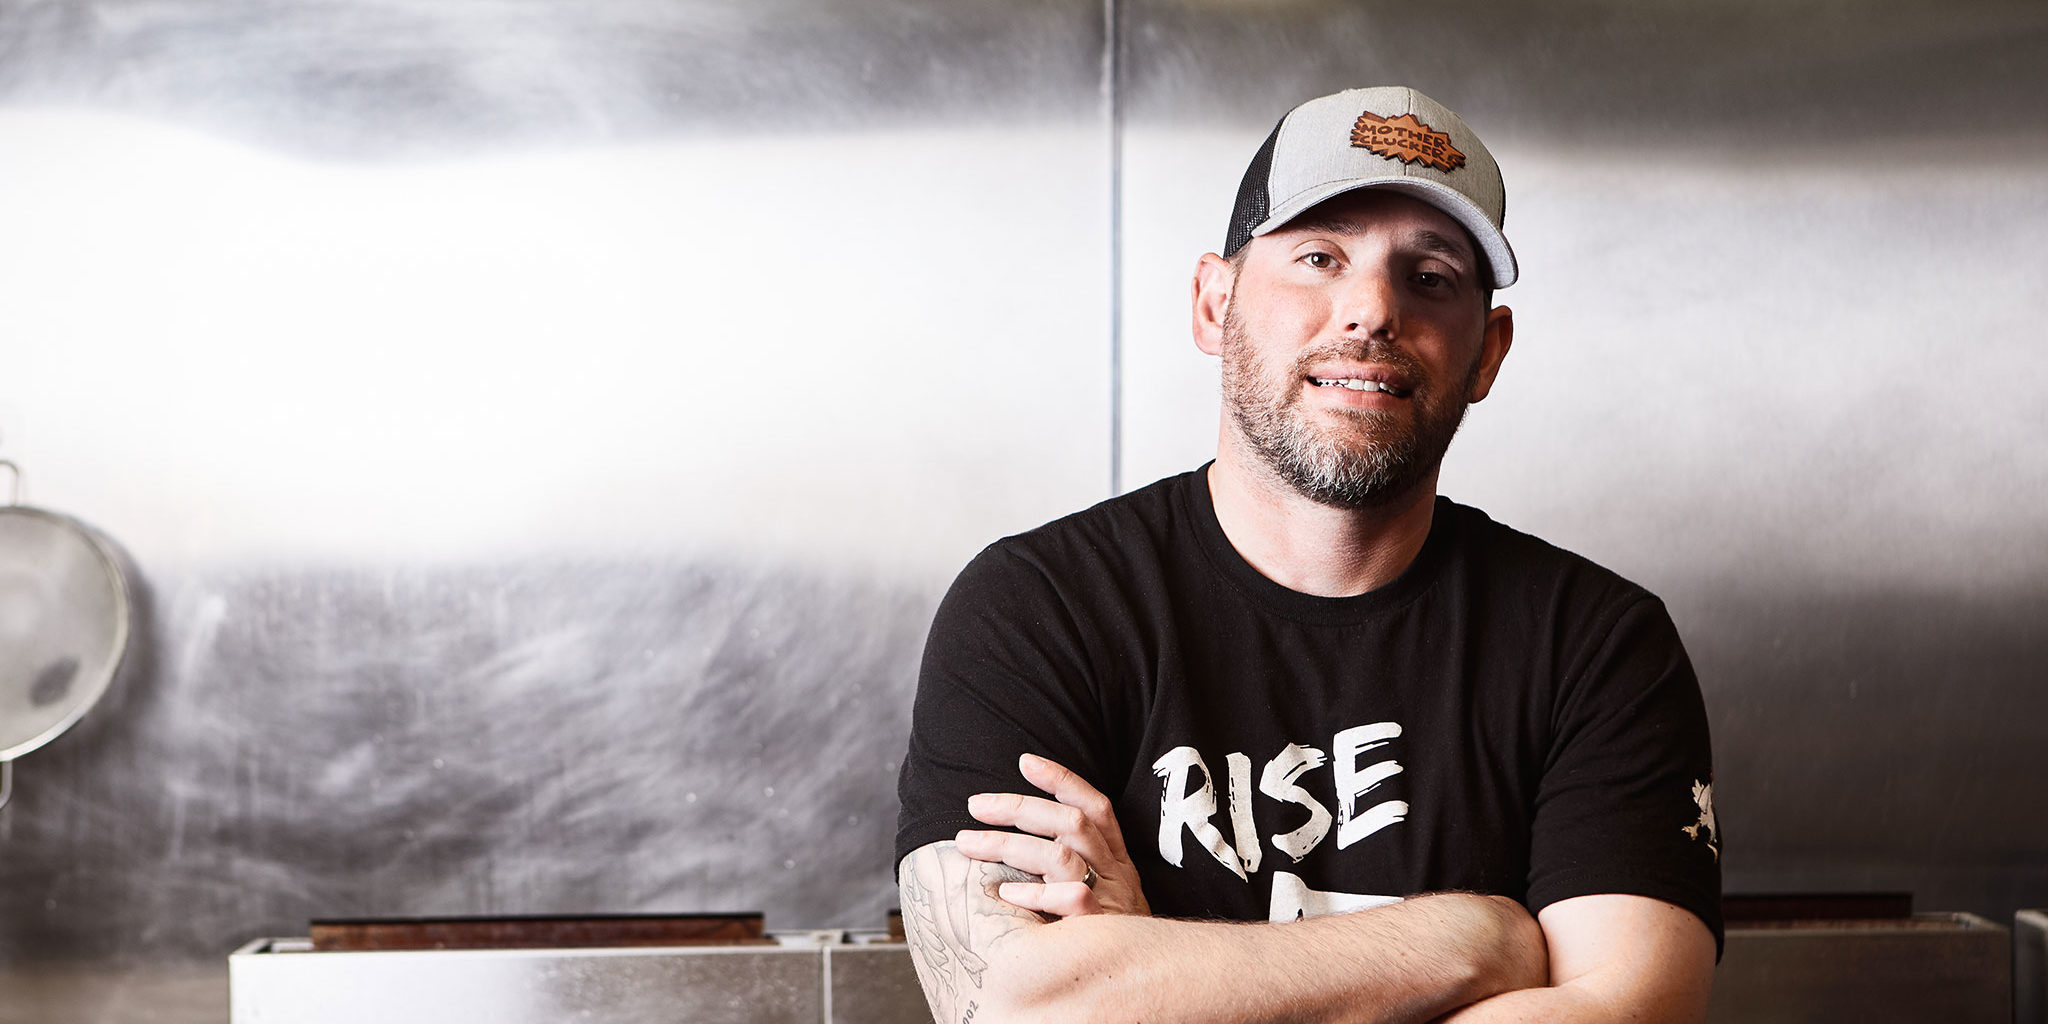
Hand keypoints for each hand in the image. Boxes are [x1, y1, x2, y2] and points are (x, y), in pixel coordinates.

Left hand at [955, 753, 1150, 918]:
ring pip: (1061, 856)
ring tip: (969, 843)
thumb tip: (1015, 836)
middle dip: (1019, 807)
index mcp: (1115, 859)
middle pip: (1070, 823)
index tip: (1025, 761)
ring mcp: (1109, 901)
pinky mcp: (1101, 930)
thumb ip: (1070, 864)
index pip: (1095, 806)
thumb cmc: (1107, 935)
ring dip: (1009, 845)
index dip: (1063, 780)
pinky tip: (1005, 893)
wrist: (1148, 980)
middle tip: (975, 805)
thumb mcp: (1099, 893)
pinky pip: (1070, 902)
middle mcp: (1115, 873)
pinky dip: (1035, 894)